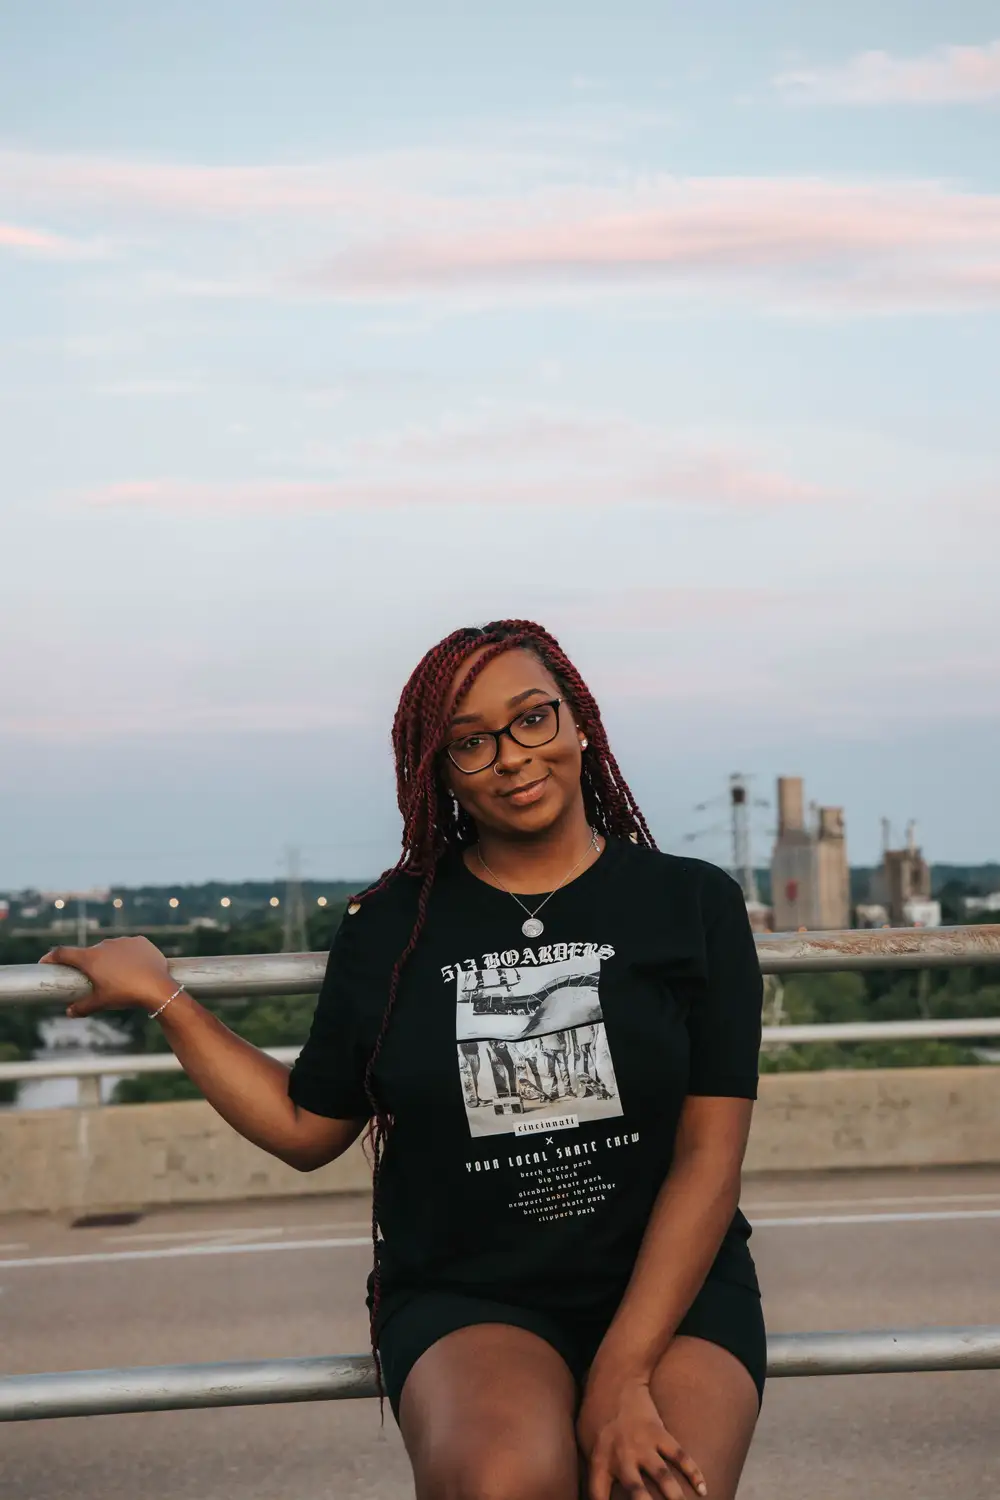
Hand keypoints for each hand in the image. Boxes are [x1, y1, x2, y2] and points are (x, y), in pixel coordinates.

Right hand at [39, 937, 176, 1016]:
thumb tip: (69, 1012)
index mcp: (90, 958)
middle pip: (90, 953)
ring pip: (111, 949)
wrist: (157, 987)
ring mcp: (123, 941)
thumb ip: (82, 1007)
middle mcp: (104, 945)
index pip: (63, 953)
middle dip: (89, 964)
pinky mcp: (140, 941)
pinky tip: (134, 967)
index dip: (51, 958)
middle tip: (94, 979)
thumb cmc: (125, 994)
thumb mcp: (101, 1003)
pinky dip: (128, 955)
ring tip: (118, 976)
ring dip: (110, 959)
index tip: (46, 962)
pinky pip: (130, 947)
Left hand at [578, 1372, 706, 1499]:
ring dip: (675, 1496)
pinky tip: (703, 1488)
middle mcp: (622, 1455)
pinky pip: (679, 1454)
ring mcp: (643, 1443)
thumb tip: (594, 1492)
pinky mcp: (659, 1432)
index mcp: (599, 1459)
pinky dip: (693, 1471)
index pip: (598, 1495)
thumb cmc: (596, 1413)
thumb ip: (592, 1467)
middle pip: (637, 1491)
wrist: (616, 1378)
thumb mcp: (583, 1440)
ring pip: (662, 1475)